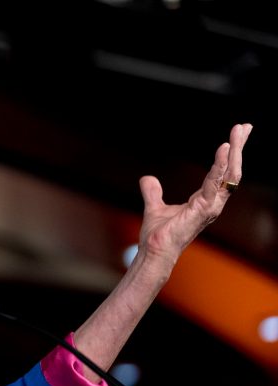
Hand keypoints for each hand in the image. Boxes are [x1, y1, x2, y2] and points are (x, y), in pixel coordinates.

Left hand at [137, 123, 251, 266]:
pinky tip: (225, 148)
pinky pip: (215, 182)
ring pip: (229, 174)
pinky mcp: (204, 208)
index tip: (236, 135)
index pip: (223, 173)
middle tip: (245, 126)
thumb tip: (147, 179)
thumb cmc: (158, 235)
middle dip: (239, 147)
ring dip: (235, 151)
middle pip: (232, 170)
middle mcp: (213, 202)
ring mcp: (211, 206)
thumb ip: (153, 192)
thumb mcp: (154, 206)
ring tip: (239, 132)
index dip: (230, 154)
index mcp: (205, 200)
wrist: (154, 251)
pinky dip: (220, 165)